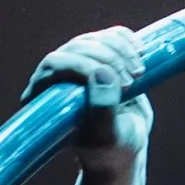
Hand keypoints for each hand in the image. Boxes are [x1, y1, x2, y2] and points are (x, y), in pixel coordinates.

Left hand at [24, 24, 152, 162]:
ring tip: (138, 73)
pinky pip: (111, 36)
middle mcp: (58, 76)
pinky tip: (140, 51)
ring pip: (95, 39)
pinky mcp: (102, 56)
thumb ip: (101, 108)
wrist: (127, 145)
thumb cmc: (110, 149)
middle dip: (108, 58)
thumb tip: (102, 73)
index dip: (84, 64)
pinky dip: (127, 39)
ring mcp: (80, 63)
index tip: (116, 82)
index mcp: (45, 96)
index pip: (55, 63)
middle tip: (130, 81)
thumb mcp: (106, 135)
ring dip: (121, 50)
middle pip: (78, 47)